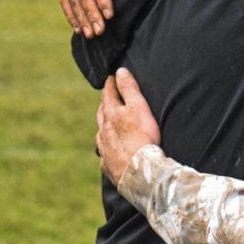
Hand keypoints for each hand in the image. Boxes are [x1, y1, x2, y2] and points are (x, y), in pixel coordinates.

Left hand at [95, 68, 160, 184]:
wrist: (139, 171)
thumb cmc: (142, 138)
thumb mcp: (139, 107)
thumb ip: (129, 88)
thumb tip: (119, 72)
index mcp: (111, 114)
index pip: (108, 94)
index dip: (110, 84)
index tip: (111, 77)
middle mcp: (103, 131)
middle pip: (102, 113)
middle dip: (105, 103)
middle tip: (107, 97)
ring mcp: (104, 148)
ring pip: (101, 133)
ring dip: (104, 125)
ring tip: (107, 122)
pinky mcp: (108, 165)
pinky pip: (105, 152)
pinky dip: (107, 146)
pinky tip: (111, 149)